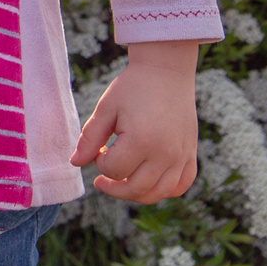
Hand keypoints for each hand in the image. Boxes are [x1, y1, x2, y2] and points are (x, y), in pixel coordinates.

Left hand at [72, 40, 202, 202]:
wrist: (166, 71)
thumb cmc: (132, 87)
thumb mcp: (106, 109)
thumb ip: (89, 138)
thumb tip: (75, 164)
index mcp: (142, 141)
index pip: (114, 170)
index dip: (100, 163)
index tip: (100, 148)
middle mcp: (165, 154)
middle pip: (136, 189)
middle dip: (113, 187)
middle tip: (101, 180)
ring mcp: (181, 156)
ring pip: (158, 193)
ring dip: (135, 193)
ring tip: (121, 182)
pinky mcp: (190, 154)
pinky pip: (180, 185)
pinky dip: (164, 190)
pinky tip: (148, 181)